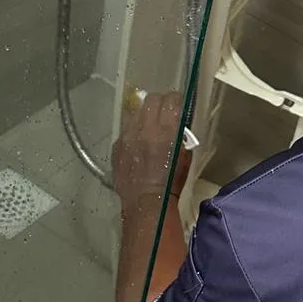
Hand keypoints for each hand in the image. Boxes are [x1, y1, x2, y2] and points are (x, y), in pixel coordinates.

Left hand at [112, 92, 191, 207]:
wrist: (147, 202)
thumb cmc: (171, 182)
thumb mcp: (185, 155)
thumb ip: (181, 134)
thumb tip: (179, 122)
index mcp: (167, 129)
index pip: (171, 99)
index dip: (176, 101)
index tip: (177, 105)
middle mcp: (145, 128)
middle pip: (151, 99)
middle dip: (159, 103)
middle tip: (164, 112)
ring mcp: (127, 135)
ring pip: (135, 110)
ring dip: (144, 114)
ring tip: (149, 125)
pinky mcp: (117, 145)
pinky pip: (125, 128)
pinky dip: (132, 130)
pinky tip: (137, 141)